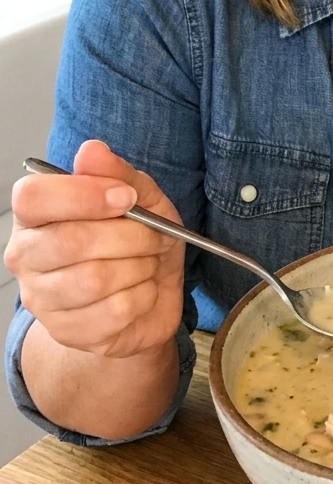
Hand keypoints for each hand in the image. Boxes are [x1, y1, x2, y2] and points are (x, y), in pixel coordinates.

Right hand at [5, 139, 184, 359]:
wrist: (151, 296)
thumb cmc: (137, 240)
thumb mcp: (141, 197)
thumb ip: (117, 173)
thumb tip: (91, 151)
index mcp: (35, 215)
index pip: (32, 198)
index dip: (83, 195)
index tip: (126, 197)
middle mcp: (27, 257)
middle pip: (70, 241)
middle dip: (130, 235)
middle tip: (155, 235)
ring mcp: (42, 299)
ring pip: (94, 279)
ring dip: (140, 267)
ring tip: (148, 262)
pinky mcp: (68, 332)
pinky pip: (113, 312)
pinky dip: (143, 297)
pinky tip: (143, 291)